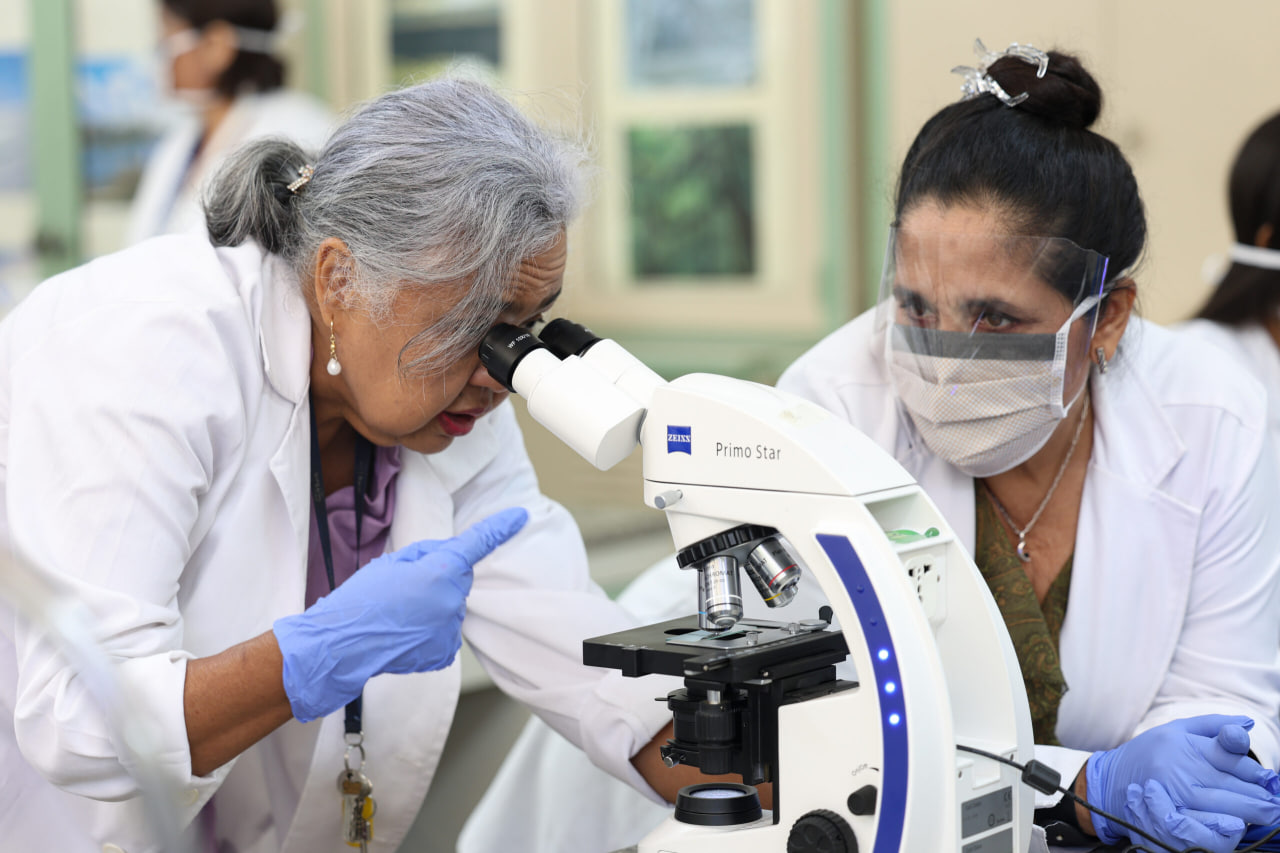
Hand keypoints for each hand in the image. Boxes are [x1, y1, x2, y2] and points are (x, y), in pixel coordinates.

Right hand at [272, 507, 527, 721]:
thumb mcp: (392, 562)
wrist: (341, 646)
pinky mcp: (445, 651)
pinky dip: (428, 630)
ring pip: (450, 606)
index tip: (521, 516)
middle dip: (439, 577)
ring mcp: (450, 629)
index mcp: (440, 571)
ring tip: (398, 614)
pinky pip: (444, 630)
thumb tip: (450, 556)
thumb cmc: (362, 599)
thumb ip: (429, 555)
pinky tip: (404, 633)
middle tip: (404, 588)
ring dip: (432, 605)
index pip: (477, 544)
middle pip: (458, 579)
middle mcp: (452, 600)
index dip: (500, 528)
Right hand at [1086, 715, 1279, 850]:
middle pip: (1226, 783)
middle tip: (1277, 805)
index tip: (1271, 781)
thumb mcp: (1177, 729)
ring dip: (1245, 813)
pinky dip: (1219, 829)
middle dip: (1257, 796)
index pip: (1227, 756)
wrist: (1109, 781)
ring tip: (1267, 815)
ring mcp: (1169, 793)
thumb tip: (1248, 723)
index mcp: (1181, 743)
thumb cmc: (1149, 753)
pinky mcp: (1163, 816)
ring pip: (1216, 805)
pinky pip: (1196, 825)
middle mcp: (1176, 768)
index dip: (1254, 772)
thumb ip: (1213, 725)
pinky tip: (1235, 828)